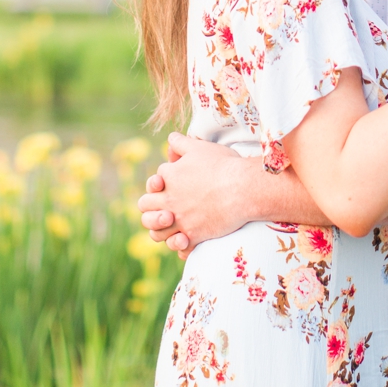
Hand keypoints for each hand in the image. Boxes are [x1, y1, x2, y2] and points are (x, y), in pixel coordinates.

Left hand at [138, 133, 260, 255]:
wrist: (243, 188)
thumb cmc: (223, 165)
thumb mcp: (200, 147)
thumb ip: (181, 143)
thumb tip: (171, 138)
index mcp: (168, 178)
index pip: (153, 182)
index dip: (161, 183)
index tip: (172, 183)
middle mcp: (169, 200)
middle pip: (144, 207)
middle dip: (151, 207)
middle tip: (166, 207)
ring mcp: (180, 220)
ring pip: (156, 232)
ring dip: (161, 230)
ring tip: (174, 226)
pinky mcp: (193, 236)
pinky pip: (179, 248)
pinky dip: (181, 246)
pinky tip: (188, 240)